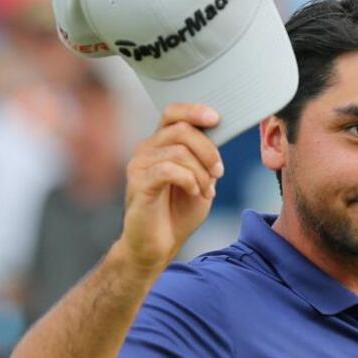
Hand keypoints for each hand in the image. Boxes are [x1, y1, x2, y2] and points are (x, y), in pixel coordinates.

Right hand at [116, 103, 223, 272]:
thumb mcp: (200, 180)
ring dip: (201, 172)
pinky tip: (194, 193)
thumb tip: (219, 135)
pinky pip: (168, 170)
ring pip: (178, 151)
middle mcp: (146, 150)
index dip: (194, 110)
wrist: (157, 246)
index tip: (217, 119)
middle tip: (218, 173)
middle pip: (181, 129)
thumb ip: (205, 158)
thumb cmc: (177, 213)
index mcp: (160, 144)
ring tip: (206, 191)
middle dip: (208, 150)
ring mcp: (139, 166)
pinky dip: (189, 180)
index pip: (172, 113)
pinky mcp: (138, 184)